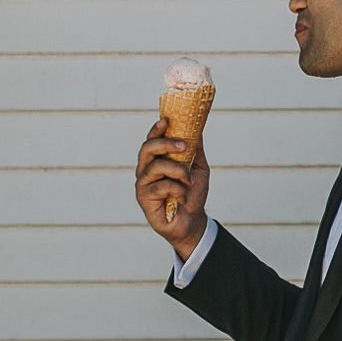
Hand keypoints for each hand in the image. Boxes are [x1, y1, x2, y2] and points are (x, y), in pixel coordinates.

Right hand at [135, 117, 209, 257]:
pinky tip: (182, 196)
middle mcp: (146, 169)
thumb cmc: (192, 194)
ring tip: (189, 179)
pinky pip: (161, 186)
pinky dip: (177, 189)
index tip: (166, 120)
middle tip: (183, 146)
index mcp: (157, 160)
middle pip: (147, 148)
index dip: (156, 129)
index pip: (152, 140)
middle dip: (165, 143)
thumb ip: (196, 149)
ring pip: (156, 166)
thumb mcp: (198, 168)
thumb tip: (198, 127)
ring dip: (177, 171)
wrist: (192, 220)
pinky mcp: (143, 197)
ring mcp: (143, 183)